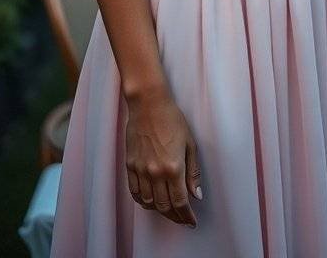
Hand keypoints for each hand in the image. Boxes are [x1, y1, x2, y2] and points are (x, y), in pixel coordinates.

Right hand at [125, 88, 201, 225]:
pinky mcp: (130, 166)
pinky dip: (143, 201)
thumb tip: (197, 195)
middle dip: (175, 216)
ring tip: (168, 210)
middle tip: (182, 218)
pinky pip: (135, 192)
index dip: (186, 216)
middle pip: (164, 206)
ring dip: (159, 210)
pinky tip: (150, 200)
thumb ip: (193, 172)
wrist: (149, 104)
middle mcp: (155, 172)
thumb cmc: (172, 119)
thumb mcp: (190, 144)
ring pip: (148, 203)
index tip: (191, 222)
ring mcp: (140, 170)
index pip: (180, 202)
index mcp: (173, 168)